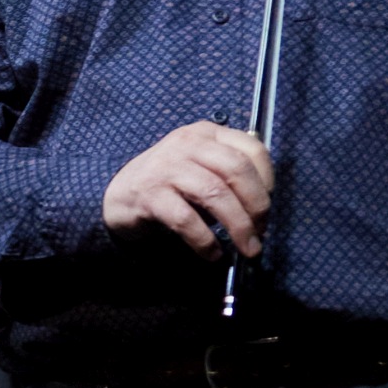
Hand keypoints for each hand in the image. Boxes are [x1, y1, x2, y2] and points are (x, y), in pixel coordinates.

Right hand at [102, 122, 274, 258]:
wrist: (119, 195)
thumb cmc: (169, 184)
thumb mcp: (201, 167)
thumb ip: (229, 176)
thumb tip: (262, 209)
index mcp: (206, 133)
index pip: (251, 149)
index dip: (268, 180)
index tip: (268, 207)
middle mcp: (187, 143)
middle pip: (236, 169)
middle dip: (257, 205)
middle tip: (261, 232)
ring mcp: (166, 167)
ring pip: (215, 193)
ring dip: (238, 226)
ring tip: (247, 248)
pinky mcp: (149, 194)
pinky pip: (185, 219)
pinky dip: (205, 240)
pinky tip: (212, 253)